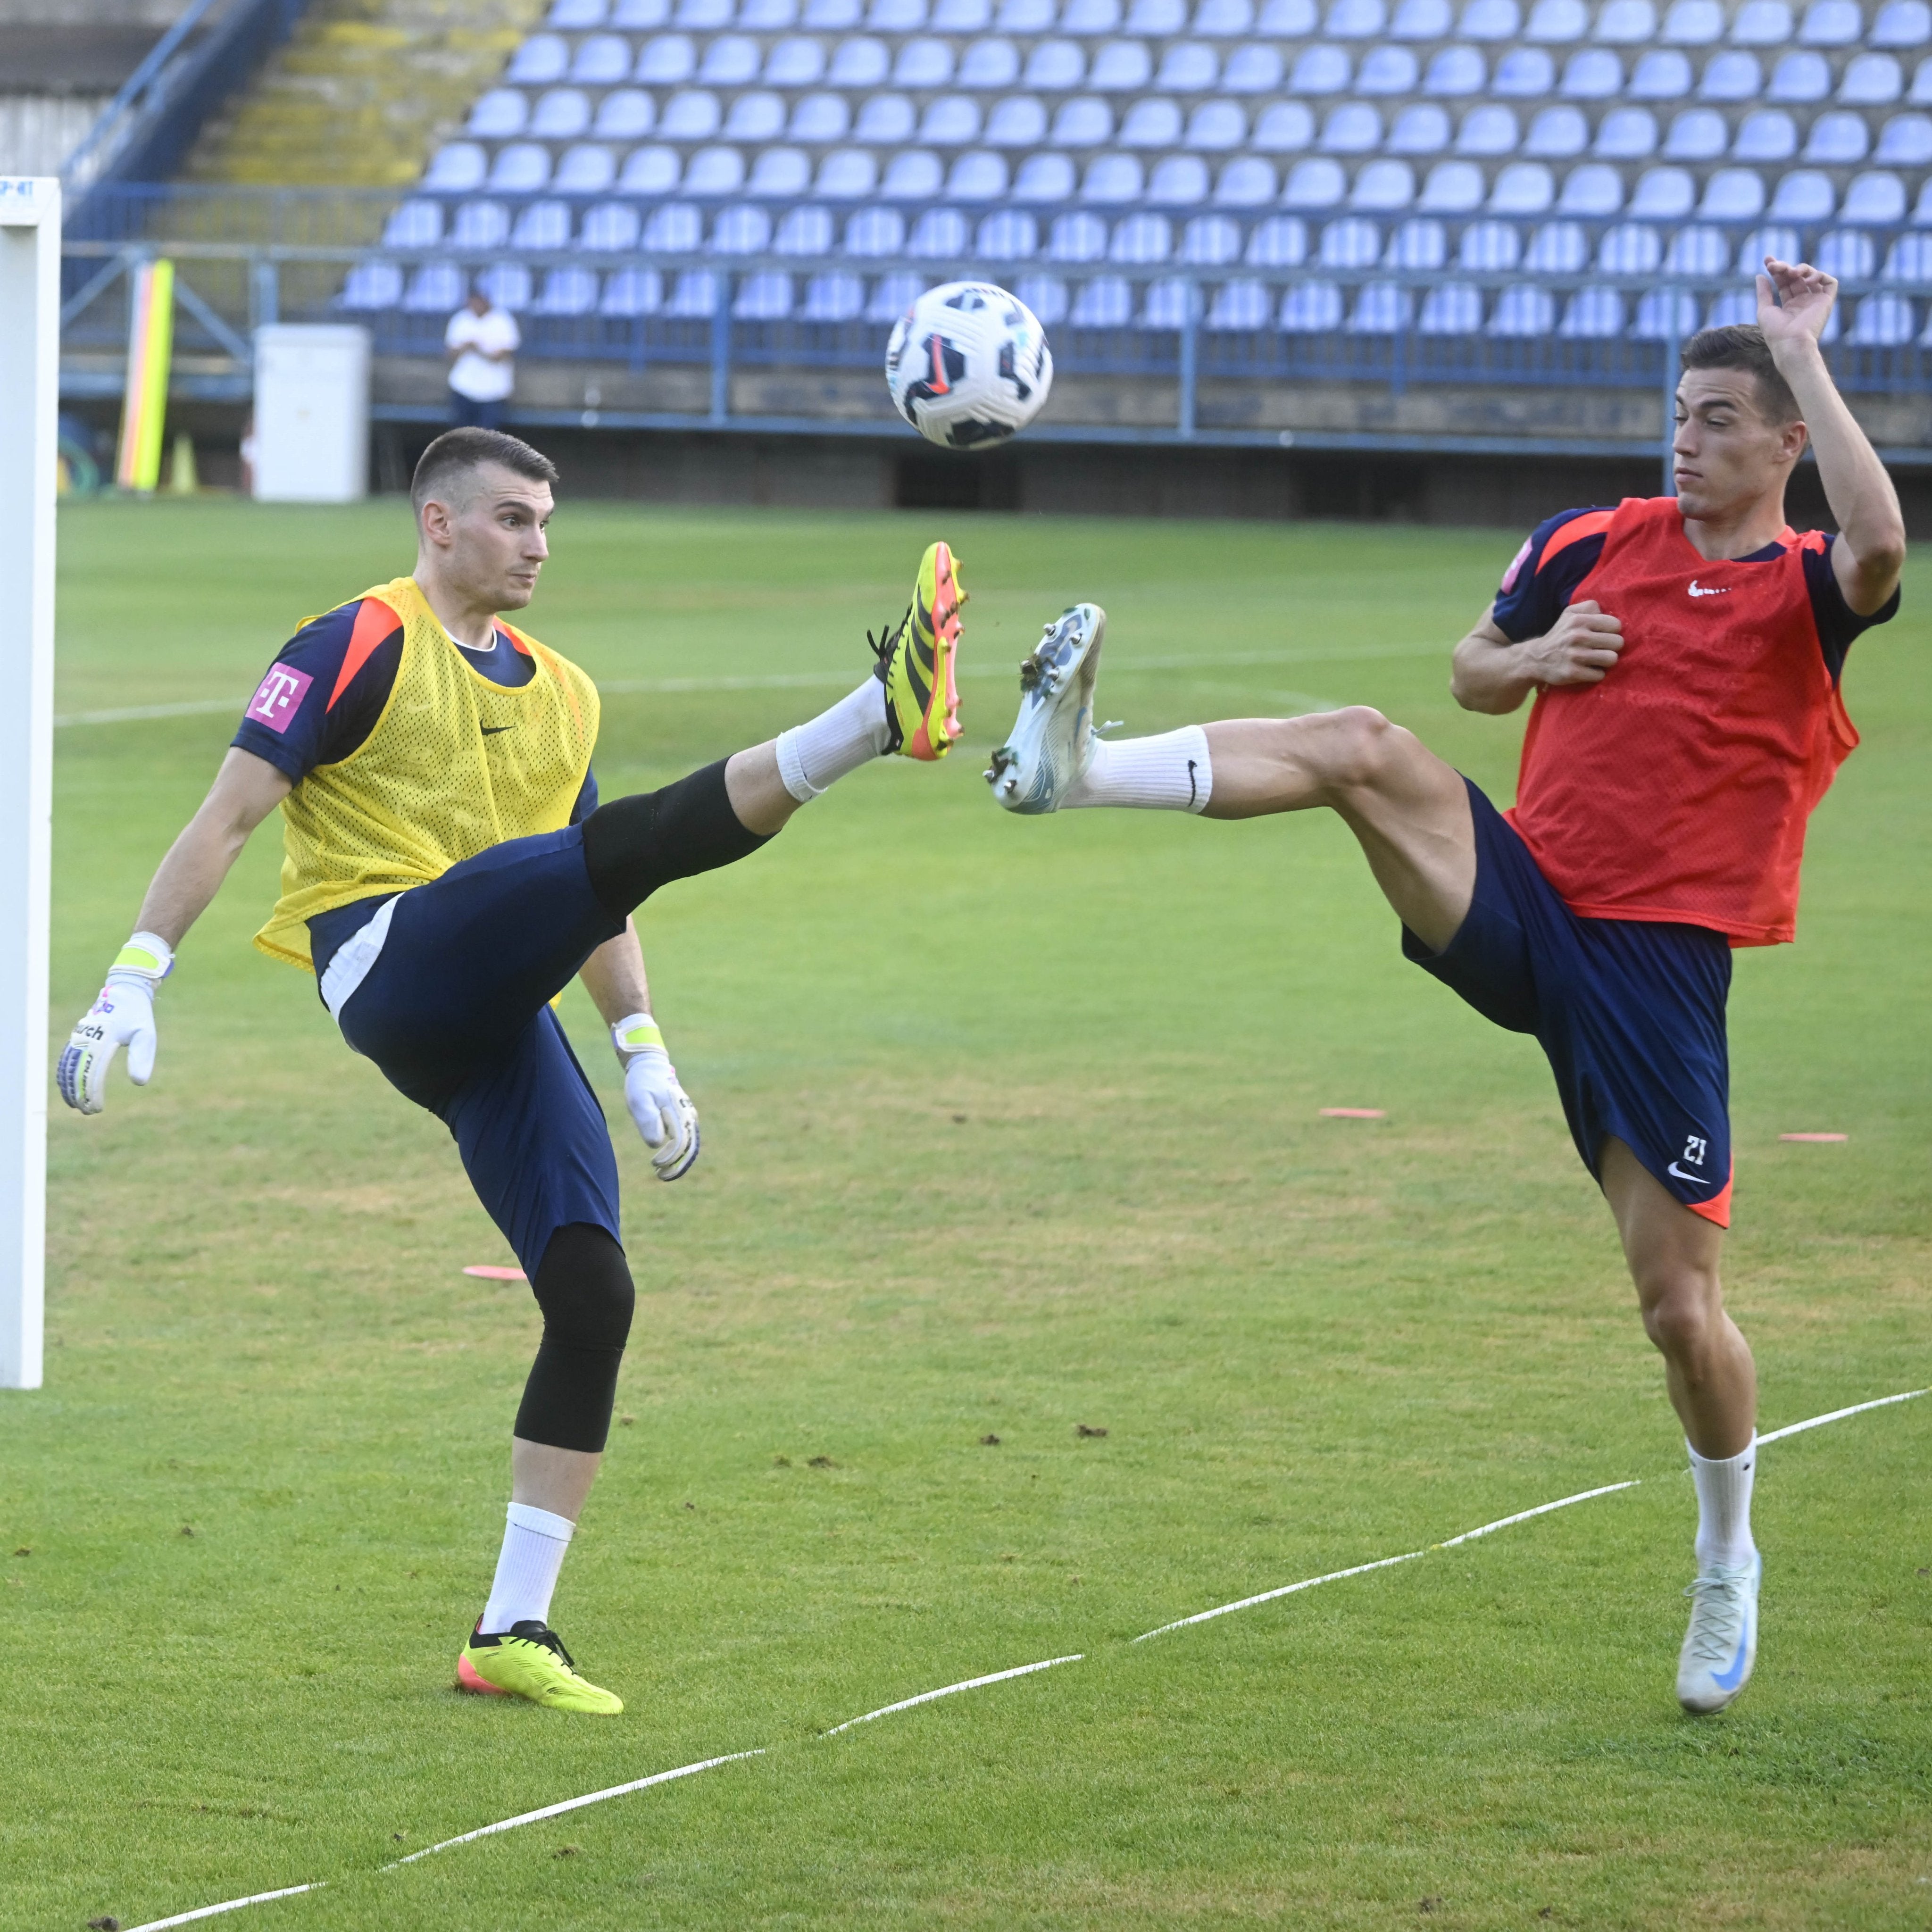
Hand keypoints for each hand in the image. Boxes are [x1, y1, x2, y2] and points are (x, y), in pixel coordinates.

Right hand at [57, 933, 171, 1114]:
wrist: (125, 991)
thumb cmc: (138, 1014)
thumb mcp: (146, 1034)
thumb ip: (142, 1057)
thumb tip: (139, 1082)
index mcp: (101, 1041)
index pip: (92, 1074)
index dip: (92, 1093)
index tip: (96, 1109)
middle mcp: (86, 1039)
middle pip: (76, 1072)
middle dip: (78, 1094)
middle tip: (86, 1111)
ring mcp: (79, 1037)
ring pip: (67, 1066)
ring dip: (68, 1085)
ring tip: (74, 1104)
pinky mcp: (78, 1036)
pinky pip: (66, 1057)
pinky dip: (64, 1073)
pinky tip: (66, 1085)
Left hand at [612, 1015, 698, 1179]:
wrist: (649, 1065)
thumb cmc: (642, 1083)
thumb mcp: (639, 1100)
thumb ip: (648, 1120)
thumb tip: (657, 1143)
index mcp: (679, 1113)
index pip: (680, 1144)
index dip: (669, 1158)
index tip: (654, 1163)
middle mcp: (688, 1116)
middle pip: (690, 1148)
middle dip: (678, 1166)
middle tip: (661, 1177)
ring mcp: (688, 1116)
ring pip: (691, 1144)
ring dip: (680, 1161)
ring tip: (664, 1173)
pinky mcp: (685, 1116)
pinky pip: (688, 1138)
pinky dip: (681, 1152)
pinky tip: (668, 1158)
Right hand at [1520, 599, 1624, 688]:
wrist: (1535, 658)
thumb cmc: (1559, 635)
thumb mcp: (1570, 613)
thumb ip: (1589, 607)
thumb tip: (1607, 614)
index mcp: (1579, 620)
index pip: (1615, 625)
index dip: (1611, 631)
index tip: (1602, 635)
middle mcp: (1578, 636)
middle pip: (1618, 642)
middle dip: (1611, 647)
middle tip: (1601, 649)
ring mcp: (1575, 656)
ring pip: (1611, 659)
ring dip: (1606, 661)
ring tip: (1597, 660)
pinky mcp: (1572, 673)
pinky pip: (1599, 675)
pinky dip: (1595, 674)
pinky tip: (1587, 670)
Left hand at [1758, 258, 1836, 350]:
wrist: (1791, 343)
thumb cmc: (1775, 332)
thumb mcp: (1764, 310)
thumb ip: (1763, 292)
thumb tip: (1760, 275)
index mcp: (1789, 306)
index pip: (1784, 282)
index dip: (1777, 270)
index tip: (1767, 260)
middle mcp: (1803, 302)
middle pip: (1796, 277)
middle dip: (1785, 267)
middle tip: (1774, 265)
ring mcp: (1815, 301)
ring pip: (1811, 276)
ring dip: (1800, 269)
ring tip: (1790, 272)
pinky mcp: (1826, 301)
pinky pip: (1829, 282)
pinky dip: (1819, 276)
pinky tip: (1807, 280)